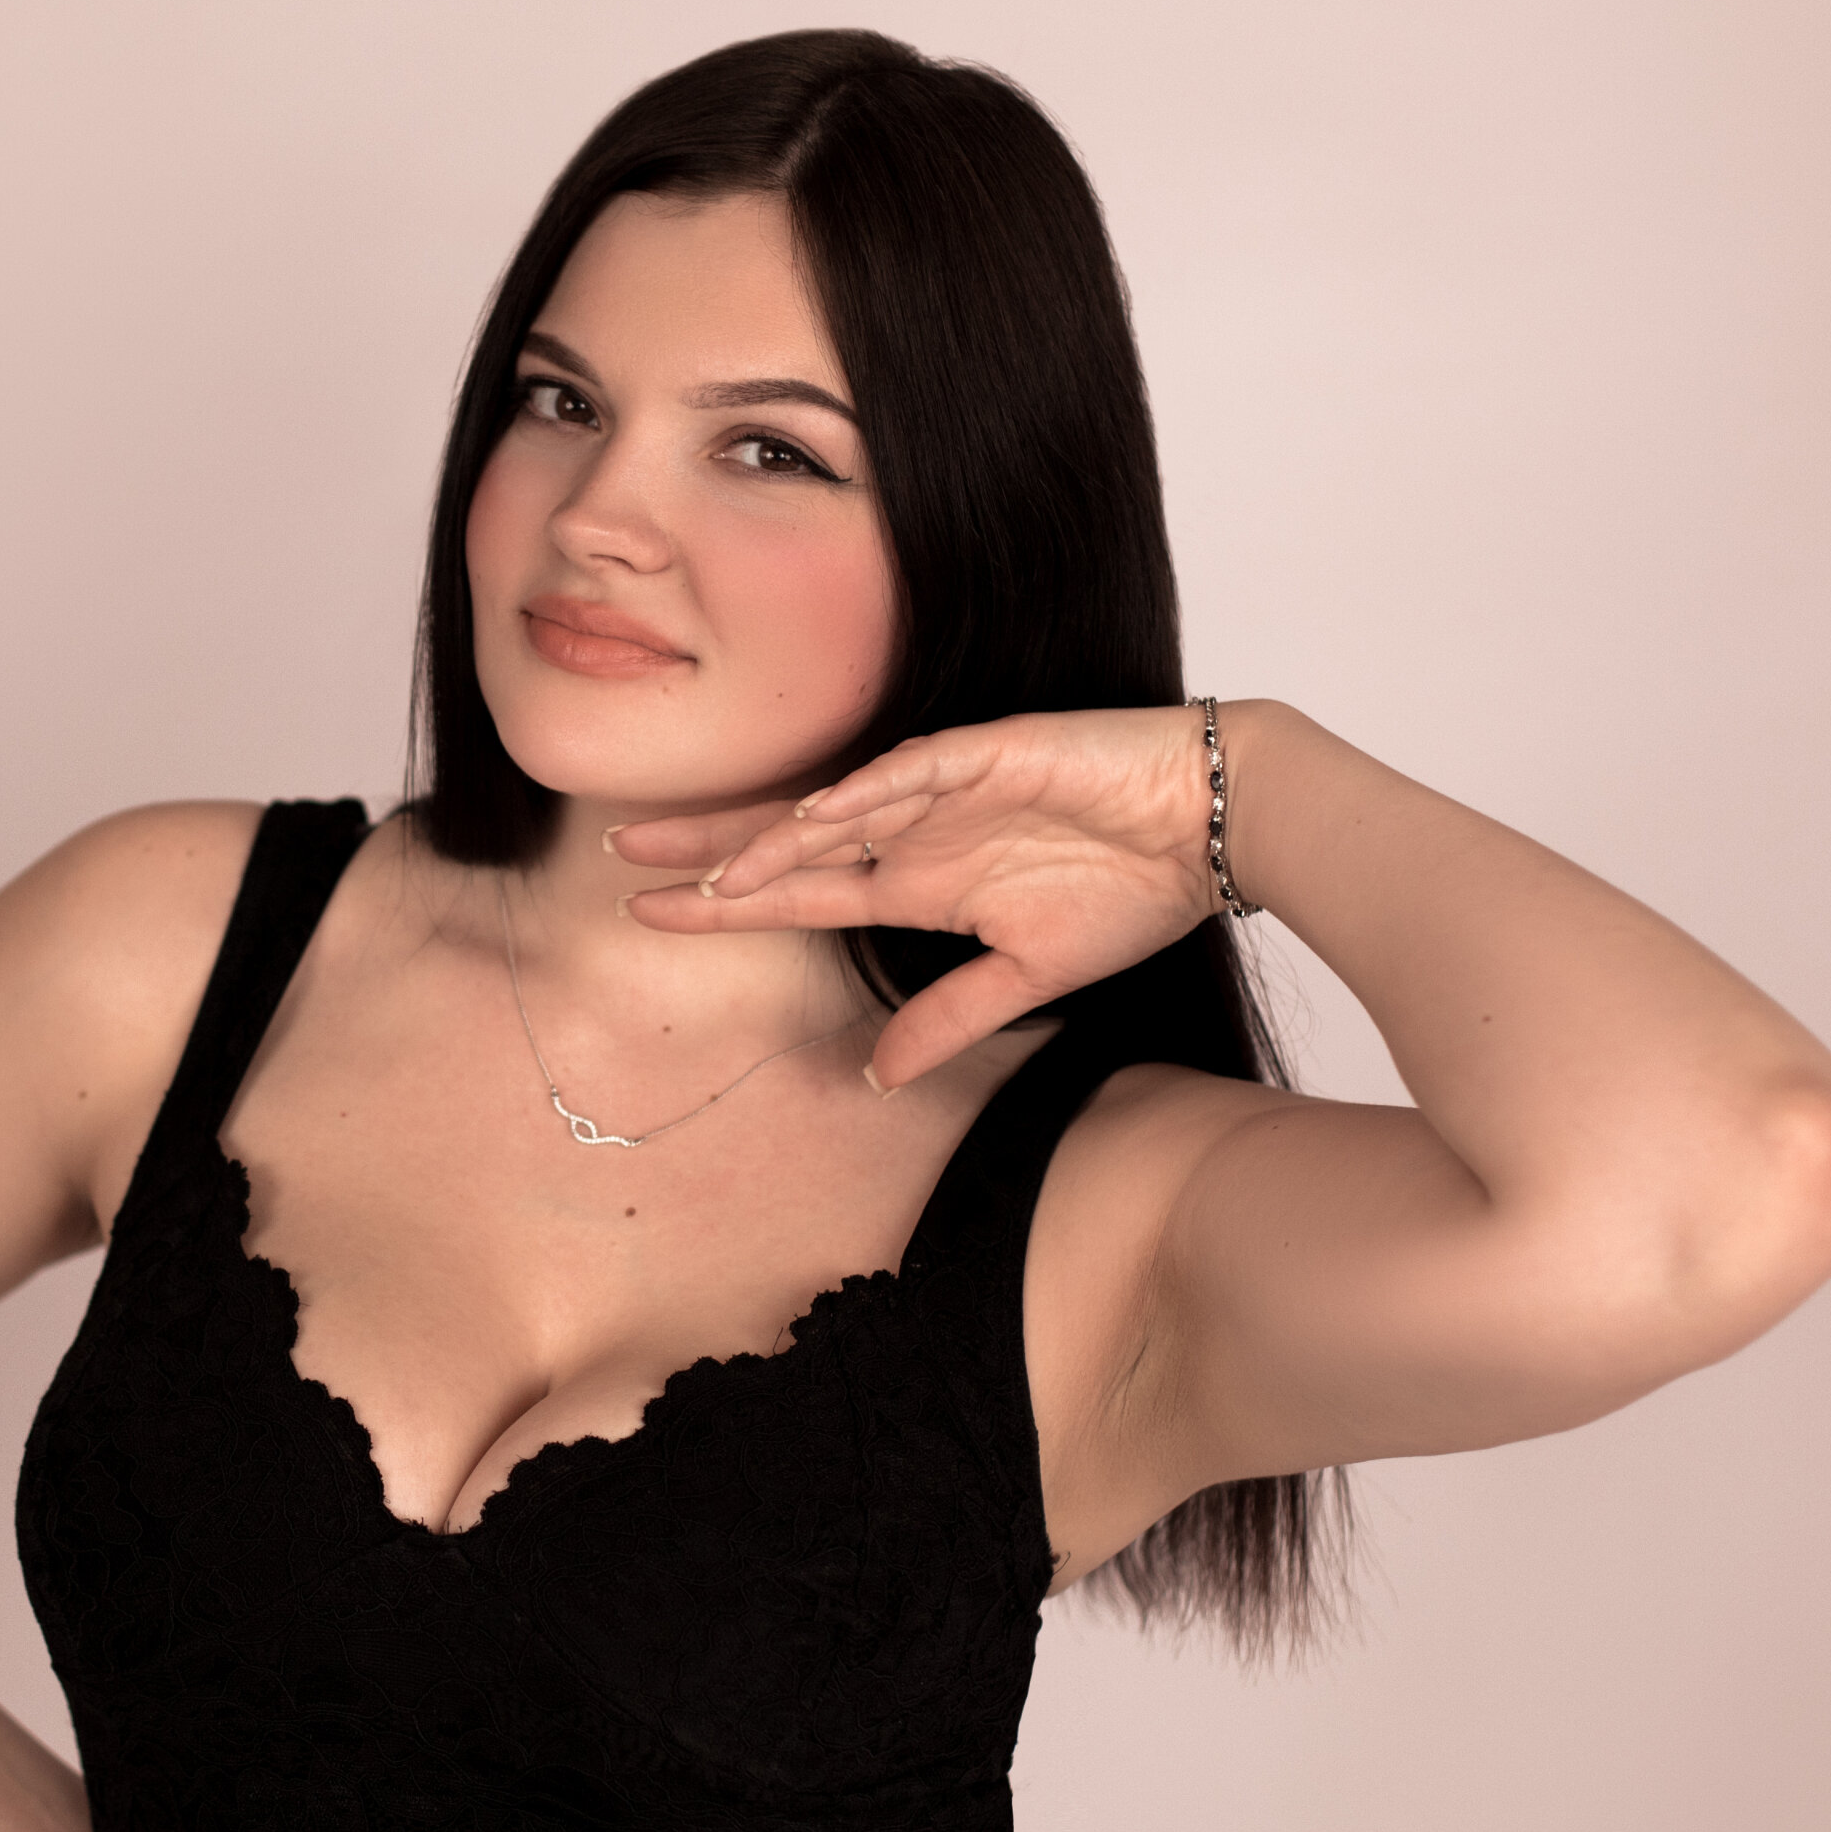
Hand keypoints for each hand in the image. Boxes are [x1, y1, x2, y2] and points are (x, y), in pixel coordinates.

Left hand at [610, 706, 1224, 1091]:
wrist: (1211, 826)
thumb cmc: (1131, 889)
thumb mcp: (1028, 977)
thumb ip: (949, 1021)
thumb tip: (877, 1079)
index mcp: (917, 882)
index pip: (797, 894)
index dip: (723, 904)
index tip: (648, 912)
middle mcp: (913, 831)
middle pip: (787, 838)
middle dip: (706, 847)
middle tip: (619, 852)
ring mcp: (945, 788)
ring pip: (835, 805)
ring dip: (772, 835)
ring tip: (704, 868)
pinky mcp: (990, 752)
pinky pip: (912, 771)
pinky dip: (862, 795)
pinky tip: (815, 817)